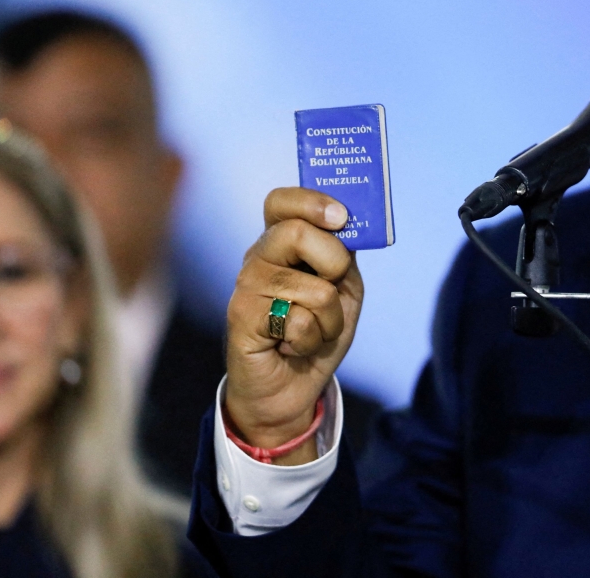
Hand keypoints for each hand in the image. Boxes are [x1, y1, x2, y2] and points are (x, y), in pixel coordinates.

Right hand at [224, 188, 362, 464]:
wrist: (290, 389)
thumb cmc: (316, 333)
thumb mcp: (342, 289)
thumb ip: (344, 255)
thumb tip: (348, 224)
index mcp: (281, 243)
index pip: (281, 201)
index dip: (312, 201)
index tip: (341, 218)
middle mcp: (258, 258)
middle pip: (298, 232)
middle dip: (334, 265)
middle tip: (331, 291)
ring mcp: (246, 286)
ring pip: (314, 289)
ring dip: (329, 320)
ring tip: (311, 331)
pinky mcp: (242, 319)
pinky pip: (299, 322)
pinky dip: (311, 340)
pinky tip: (292, 346)